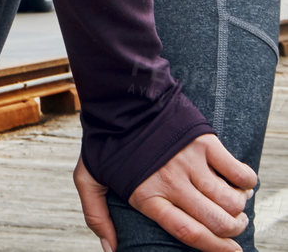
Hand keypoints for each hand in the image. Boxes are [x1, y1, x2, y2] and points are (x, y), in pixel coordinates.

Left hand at [74, 134, 255, 251]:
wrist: (120, 97)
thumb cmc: (106, 140)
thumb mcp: (88, 177)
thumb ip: (96, 215)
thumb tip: (110, 249)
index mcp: (146, 195)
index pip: (188, 232)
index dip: (215, 248)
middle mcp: (171, 182)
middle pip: (217, 222)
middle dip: (232, 231)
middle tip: (232, 226)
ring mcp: (189, 162)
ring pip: (231, 201)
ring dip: (239, 209)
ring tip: (234, 205)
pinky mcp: (205, 143)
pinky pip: (240, 173)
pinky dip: (247, 183)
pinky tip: (239, 183)